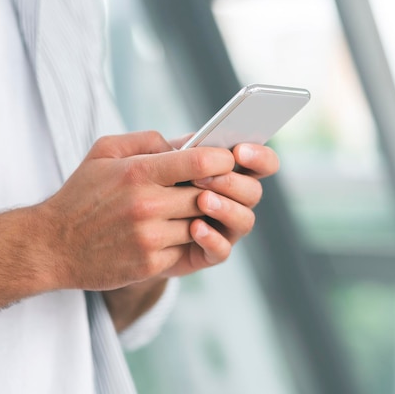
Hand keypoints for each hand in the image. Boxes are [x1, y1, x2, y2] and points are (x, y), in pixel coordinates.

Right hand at [36, 131, 234, 290]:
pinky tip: (164, 234)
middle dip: (213, 190)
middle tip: (210, 186)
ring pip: (200, 224)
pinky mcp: (151, 264)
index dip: (222, 159)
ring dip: (197, 217)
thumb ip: (148, 141)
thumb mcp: (104, 152)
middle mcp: (146, 205)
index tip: (225, 160)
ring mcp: (150, 238)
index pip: (200, 161)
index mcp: (137, 172)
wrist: (51, 246)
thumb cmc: (80, 195)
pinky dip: (181, 241)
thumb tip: (188, 142)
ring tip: (181, 211)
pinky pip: (185, 248)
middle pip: (207, 195)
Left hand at [164, 143, 278, 273]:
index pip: (262, 163)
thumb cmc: (151, 184)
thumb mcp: (164, 159)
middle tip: (204, 177)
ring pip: (244, 220)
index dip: (260, 157)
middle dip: (232, 182)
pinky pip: (222, 250)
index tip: (239, 151)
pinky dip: (212, 238)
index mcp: (232, 172)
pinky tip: (194, 228)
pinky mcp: (211, 252)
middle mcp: (236, 200)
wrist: (132, 227)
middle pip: (254, 191)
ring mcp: (226, 228)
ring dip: (226, 208)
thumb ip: (184, 148)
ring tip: (202, 200)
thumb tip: (196, 141)